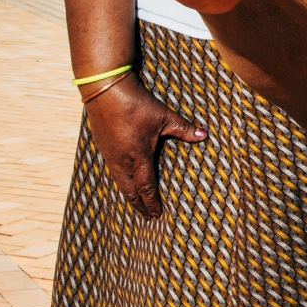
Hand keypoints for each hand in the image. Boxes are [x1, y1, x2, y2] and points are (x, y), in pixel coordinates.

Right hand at [83, 76, 203, 220]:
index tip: (157, 216)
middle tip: (147, 216)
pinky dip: (120, 180)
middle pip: (130, 191)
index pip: (146, 187)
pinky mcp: (102, 145)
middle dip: (139, 205)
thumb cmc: (135, 104)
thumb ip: (184, 129)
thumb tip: (204, 136)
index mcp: (138, 156)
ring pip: (119, 182)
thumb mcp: (163, 116)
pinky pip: (112, 170)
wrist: (105, 90)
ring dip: (128, 194)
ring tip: (136, 202)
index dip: (152, 203)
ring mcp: (109, 154)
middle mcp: (122, 160)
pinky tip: (123, 179)